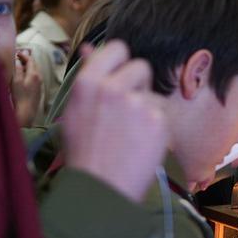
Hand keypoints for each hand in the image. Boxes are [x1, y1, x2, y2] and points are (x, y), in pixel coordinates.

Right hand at [11, 51, 41, 127]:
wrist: (27, 111)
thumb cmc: (20, 96)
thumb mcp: (16, 80)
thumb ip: (18, 69)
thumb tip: (18, 60)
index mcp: (34, 74)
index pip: (31, 60)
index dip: (24, 55)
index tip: (17, 52)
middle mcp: (39, 78)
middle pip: (34, 65)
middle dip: (26, 60)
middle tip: (18, 57)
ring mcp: (39, 84)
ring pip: (34, 71)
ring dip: (27, 67)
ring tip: (19, 65)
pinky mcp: (38, 90)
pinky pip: (34, 77)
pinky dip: (28, 73)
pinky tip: (23, 76)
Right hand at [61, 41, 167, 201]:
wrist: (100, 189)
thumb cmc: (84, 153)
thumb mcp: (76, 110)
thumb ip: (89, 78)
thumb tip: (90, 48)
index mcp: (88, 82)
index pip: (118, 48)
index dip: (123, 62)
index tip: (122, 76)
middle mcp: (113, 88)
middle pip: (141, 66)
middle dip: (139, 84)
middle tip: (127, 110)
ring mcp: (137, 105)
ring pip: (152, 95)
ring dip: (146, 109)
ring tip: (130, 134)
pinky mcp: (158, 122)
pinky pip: (161, 116)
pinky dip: (155, 130)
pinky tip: (140, 145)